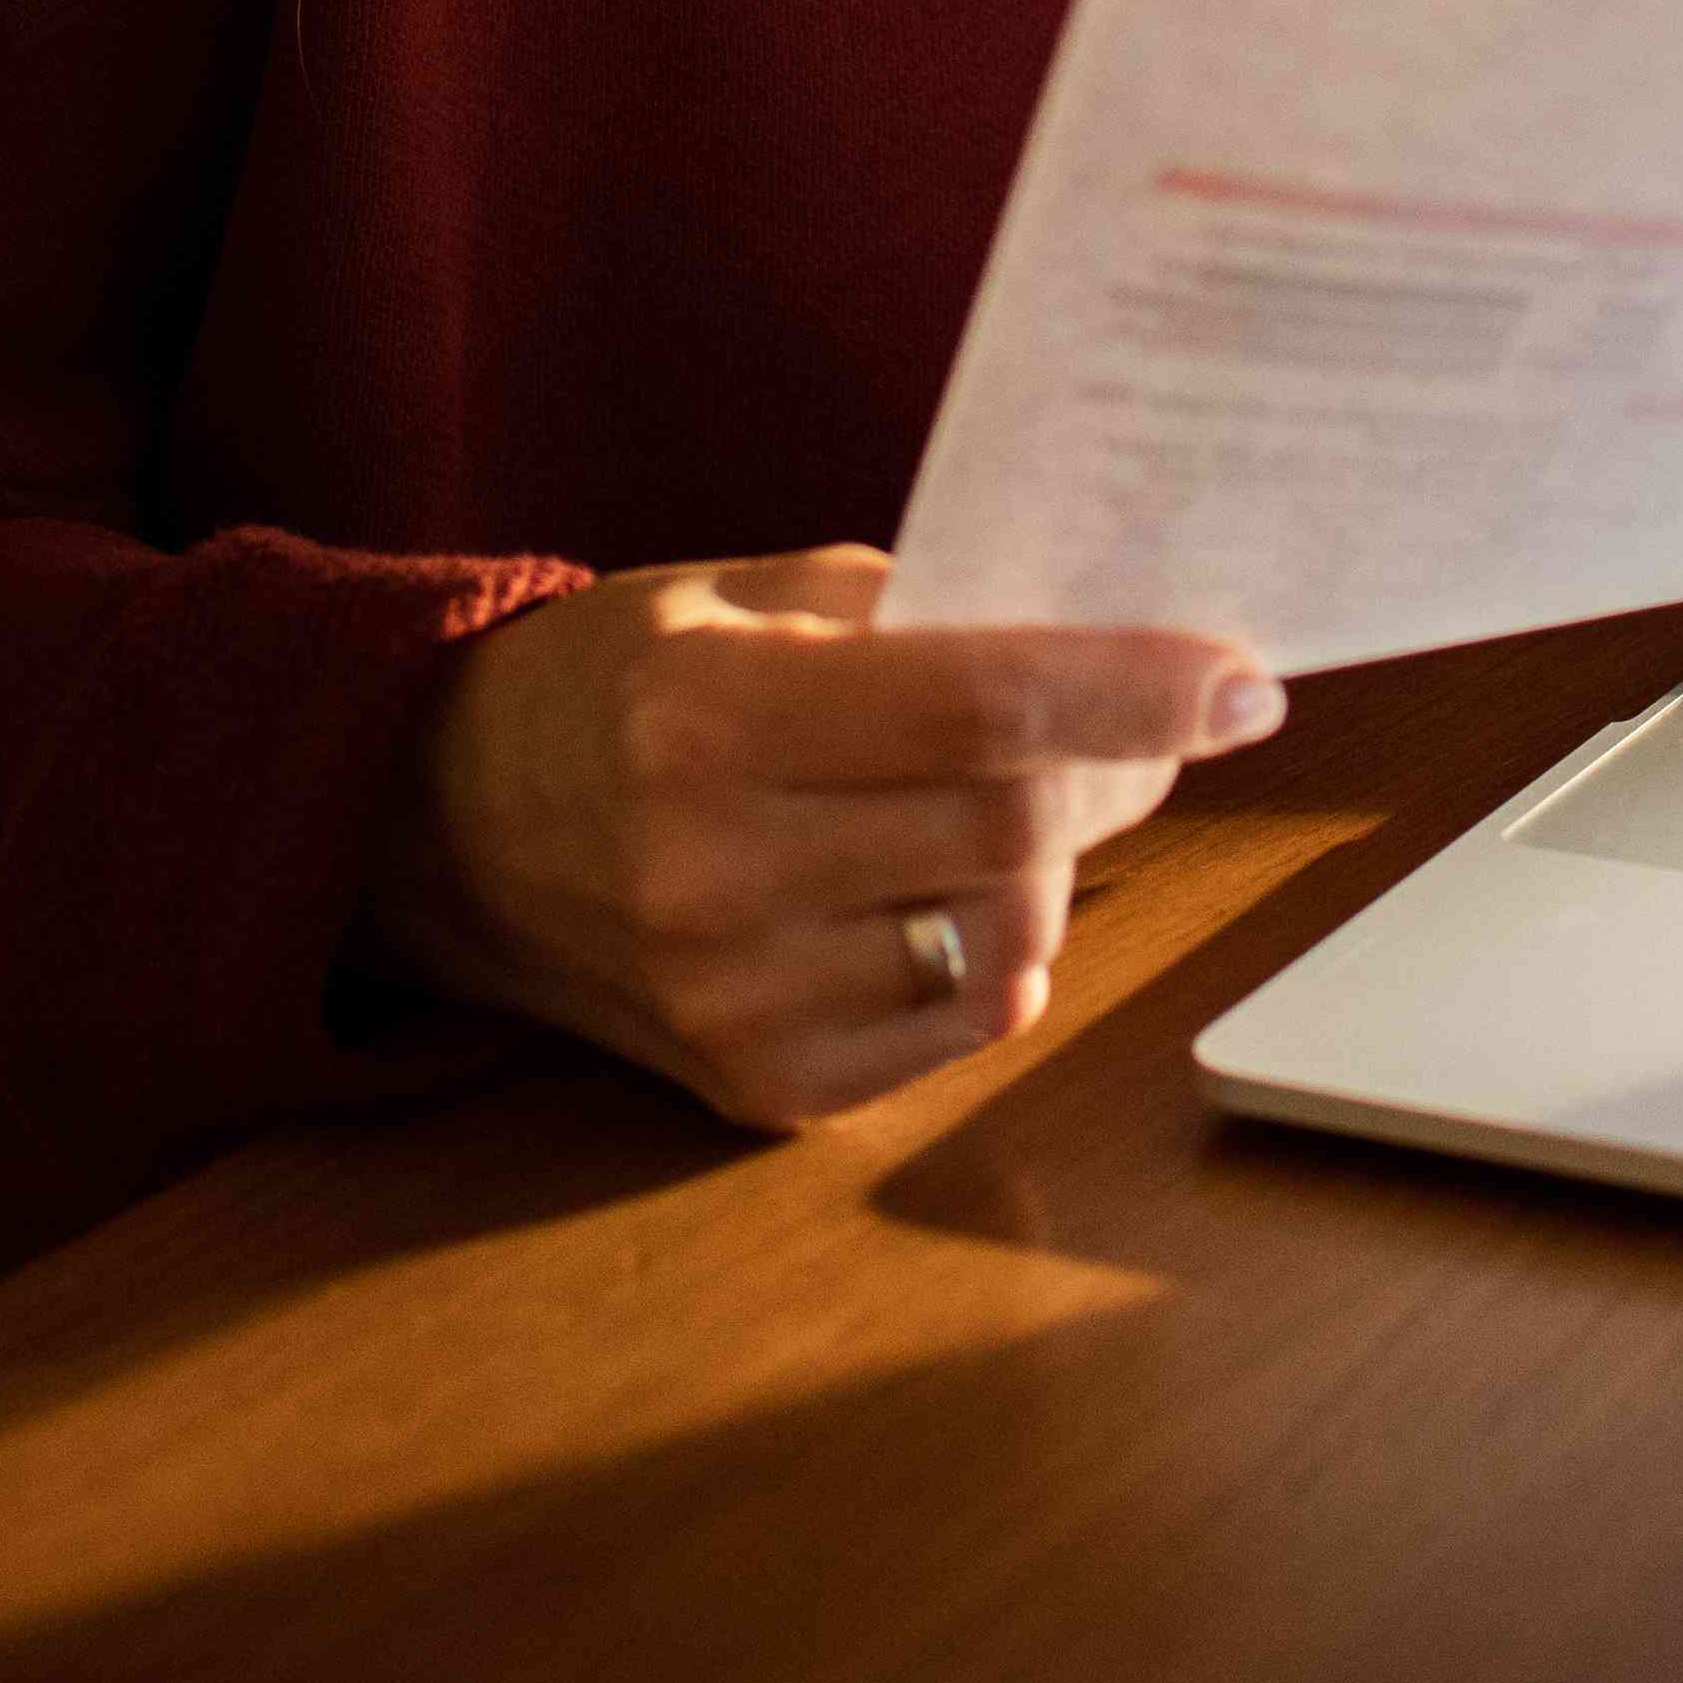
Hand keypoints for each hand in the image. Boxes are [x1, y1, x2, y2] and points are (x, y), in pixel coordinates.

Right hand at [376, 547, 1278, 1127]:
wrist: (439, 830)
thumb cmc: (615, 684)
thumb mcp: (739, 593)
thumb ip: (918, 609)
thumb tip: (1119, 638)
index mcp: (707, 718)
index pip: (980, 707)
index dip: (1133, 689)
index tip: (1243, 676)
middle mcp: (713, 874)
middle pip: (1011, 824)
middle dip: (1118, 766)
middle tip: (1154, 721)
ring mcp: (733, 1001)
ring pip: (1011, 937)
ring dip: (1050, 861)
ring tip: (1007, 801)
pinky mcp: (756, 1090)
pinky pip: (963, 1023)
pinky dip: (994, 952)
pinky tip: (937, 892)